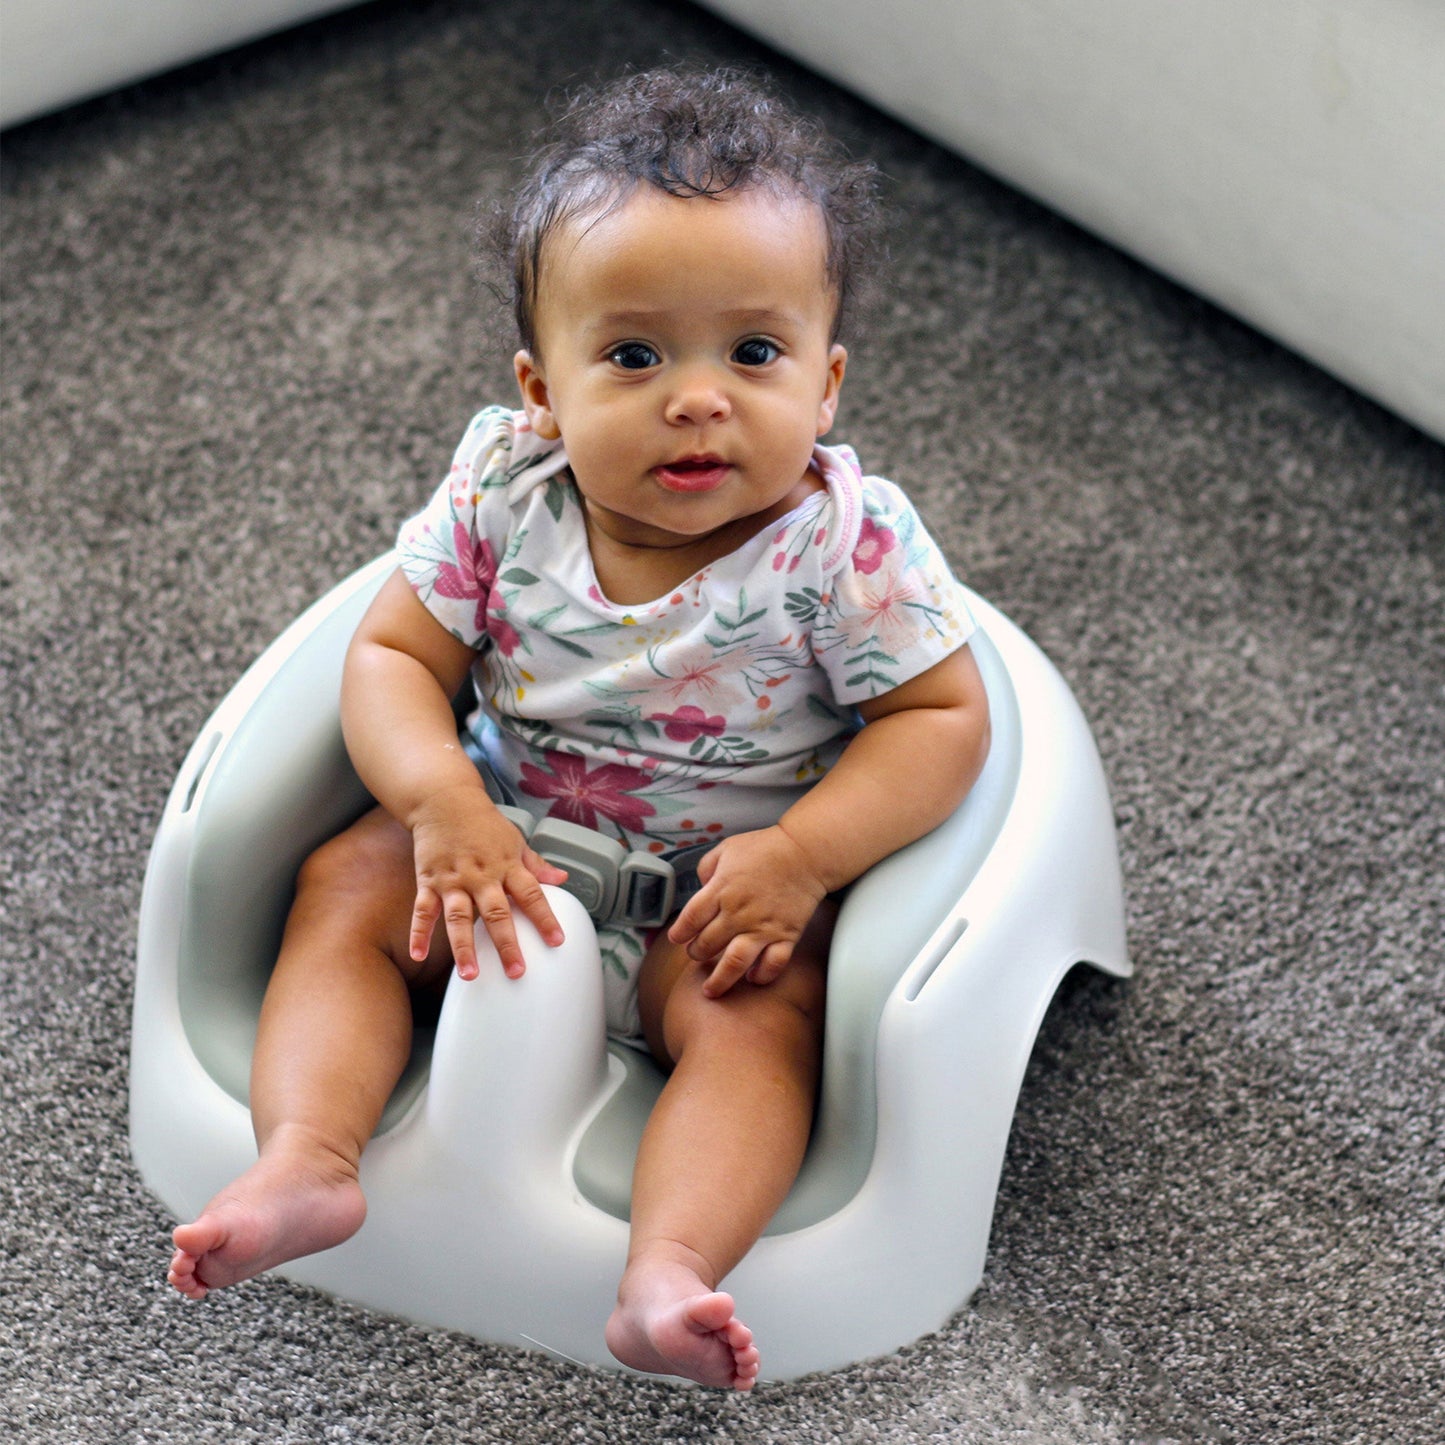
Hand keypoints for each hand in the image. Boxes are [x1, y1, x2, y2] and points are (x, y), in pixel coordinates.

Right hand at [407, 785, 567, 980]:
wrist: (444, 800)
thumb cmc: (482, 823)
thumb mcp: (515, 840)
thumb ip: (537, 865)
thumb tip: (562, 880)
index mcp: (507, 866)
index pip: (532, 895)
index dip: (545, 918)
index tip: (557, 941)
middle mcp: (481, 876)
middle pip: (496, 913)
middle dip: (507, 944)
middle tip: (516, 971)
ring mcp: (453, 880)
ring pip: (459, 918)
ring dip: (464, 947)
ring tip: (471, 974)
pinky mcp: (429, 881)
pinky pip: (423, 911)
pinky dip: (419, 933)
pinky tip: (418, 955)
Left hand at [667, 825, 828, 997]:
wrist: (805, 853)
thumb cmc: (766, 848)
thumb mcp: (726, 849)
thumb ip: (707, 869)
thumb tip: (700, 888)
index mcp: (721, 889)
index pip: (690, 919)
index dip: (680, 933)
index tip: (677, 939)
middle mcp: (738, 913)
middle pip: (707, 944)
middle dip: (696, 954)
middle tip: (696, 955)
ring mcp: (762, 927)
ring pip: (734, 963)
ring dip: (719, 980)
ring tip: (711, 990)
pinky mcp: (785, 935)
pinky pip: (772, 964)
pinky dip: (761, 976)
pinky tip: (752, 978)